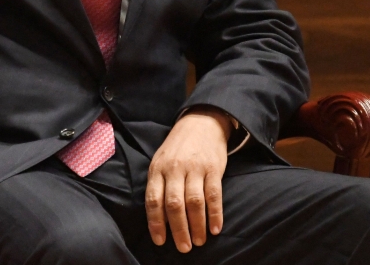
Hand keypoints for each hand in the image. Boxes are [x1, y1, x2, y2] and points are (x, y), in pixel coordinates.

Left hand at [146, 107, 231, 251]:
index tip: (160, 241)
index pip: (153, 200)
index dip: (156, 223)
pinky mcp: (213, 168)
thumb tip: (159, 220)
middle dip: (179, 229)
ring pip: (194, 202)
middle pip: (174, 204)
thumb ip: (159, 186)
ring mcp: (195, 168)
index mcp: (158, 169)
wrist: (201, 122)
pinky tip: (215, 228)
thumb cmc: (177, 148)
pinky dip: (215, 214)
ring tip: (199, 241)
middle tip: (183, 248)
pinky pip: (214, 194)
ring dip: (197, 225)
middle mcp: (175, 168)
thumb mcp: (161, 161)